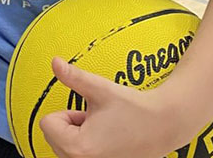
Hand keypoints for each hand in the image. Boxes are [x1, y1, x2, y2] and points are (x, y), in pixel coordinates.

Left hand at [40, 58, 181, 157]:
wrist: (165, 125)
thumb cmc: (135, 109)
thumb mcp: (99, 89)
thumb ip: (73, 76)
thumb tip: (55, 62)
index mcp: (79, 148)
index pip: (47, 124)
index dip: (66, 113)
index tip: (88, 113)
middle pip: (53, 137)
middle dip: (71, 125)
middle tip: (97, 122)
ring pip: (64, 147)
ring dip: (78, 136)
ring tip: (103, 131)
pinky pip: (77, 155)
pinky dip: (86, 147)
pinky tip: (107, 141)